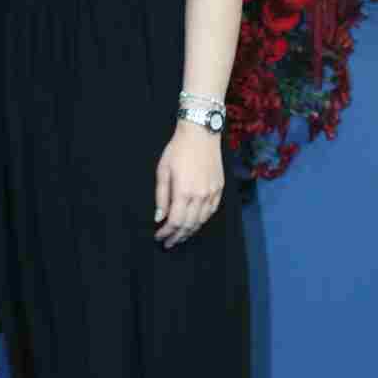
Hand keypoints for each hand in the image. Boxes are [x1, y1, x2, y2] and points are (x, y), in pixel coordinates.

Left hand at [154, 121, 223, 246]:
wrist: (201, 134)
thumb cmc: (178, 150)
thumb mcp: (163, 171)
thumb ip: (161, 196)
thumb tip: (159, 218)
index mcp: (184, 192)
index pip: (175, 221)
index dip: (166, 232)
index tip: (158, 236)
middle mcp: (200, 195)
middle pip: (189, 225)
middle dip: (177, 237)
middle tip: (168, 243)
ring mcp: (212, 193)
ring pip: (201, 221)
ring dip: (190, 231)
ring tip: (180, 236)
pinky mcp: (219, 188)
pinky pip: (211, 211)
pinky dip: (202, 221)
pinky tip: (195, 224)